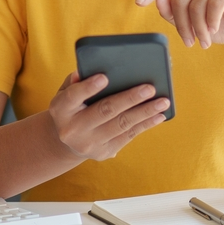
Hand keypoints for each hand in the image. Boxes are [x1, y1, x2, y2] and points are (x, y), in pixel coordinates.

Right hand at [46, 72, 168, 160]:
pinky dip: (145, 124)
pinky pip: (128, 136)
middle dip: (129, 99)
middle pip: (104, 111)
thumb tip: (88, 71)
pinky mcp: (104, 152)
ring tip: (163, 102)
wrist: (66, 141)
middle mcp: (72, 129)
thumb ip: (76, 82)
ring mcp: (89, 143)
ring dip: (145, 112)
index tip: (104, 77)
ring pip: (121, 125)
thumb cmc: (72, 106)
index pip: (73, 97)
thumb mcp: (66, 93)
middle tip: (150, 88)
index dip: (88, 88)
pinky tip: (159, 115)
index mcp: (60, 109)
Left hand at [135, 0, 223, 50]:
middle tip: (189, 43)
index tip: (138, 3)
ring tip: (204, 42)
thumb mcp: (193, 23)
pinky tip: (215, 30)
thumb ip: (174, 13)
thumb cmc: (223, 25)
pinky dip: (212, 21)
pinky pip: (214, 3)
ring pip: (197, 3)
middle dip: (182, 25)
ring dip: (198, 28)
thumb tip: (157, 1)